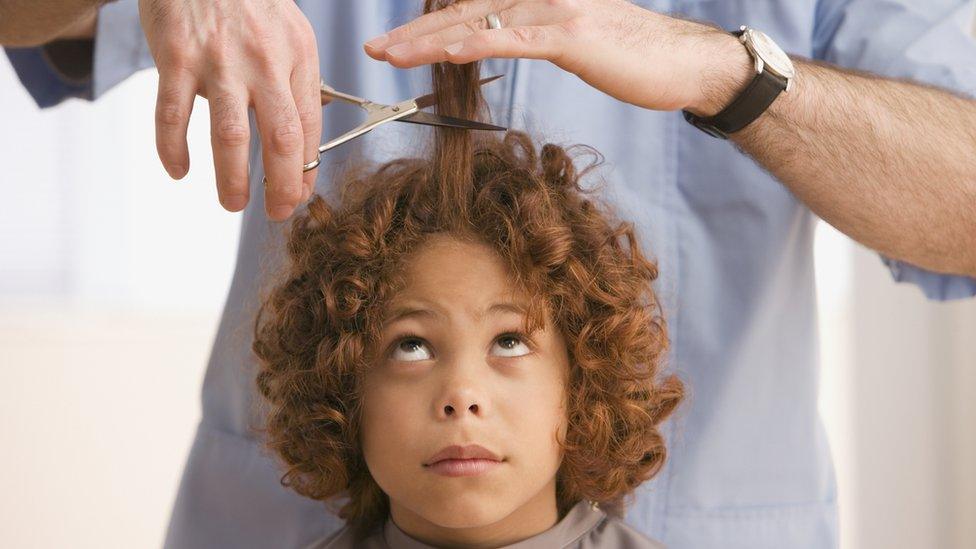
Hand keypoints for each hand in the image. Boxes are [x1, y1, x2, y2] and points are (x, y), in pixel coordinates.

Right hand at [139, 0, 321, 220]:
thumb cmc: (247, 0)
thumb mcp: (290, 33)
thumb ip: (297, 82)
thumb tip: (304, 137)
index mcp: (297, 58)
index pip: (308, 128)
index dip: (305, 170)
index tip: (299, 195)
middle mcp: (263, 62)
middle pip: (280, 139)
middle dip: (281, 186)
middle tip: (276, 212)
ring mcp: (219, 62)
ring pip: (229, 136)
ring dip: (232, 179)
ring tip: (232, 203)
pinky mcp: (176, 59)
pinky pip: (172, 115)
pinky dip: (173, 149)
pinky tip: (179, 170)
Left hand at [363, 0, 751, 115]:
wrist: (683, 62)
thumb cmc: (631, 55)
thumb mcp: (574, 40)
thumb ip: (535, 34)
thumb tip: (503, 39)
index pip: (472, 8)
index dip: (430, 25)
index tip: (395, 43)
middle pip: (463, 11)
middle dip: (414, 33)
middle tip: (374, 48)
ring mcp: (555, 10)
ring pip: (478, 23)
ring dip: (428, 40)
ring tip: (389, 54)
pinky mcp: (570, 34)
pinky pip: (514, 38)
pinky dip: (476, 43)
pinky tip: (444, 51)